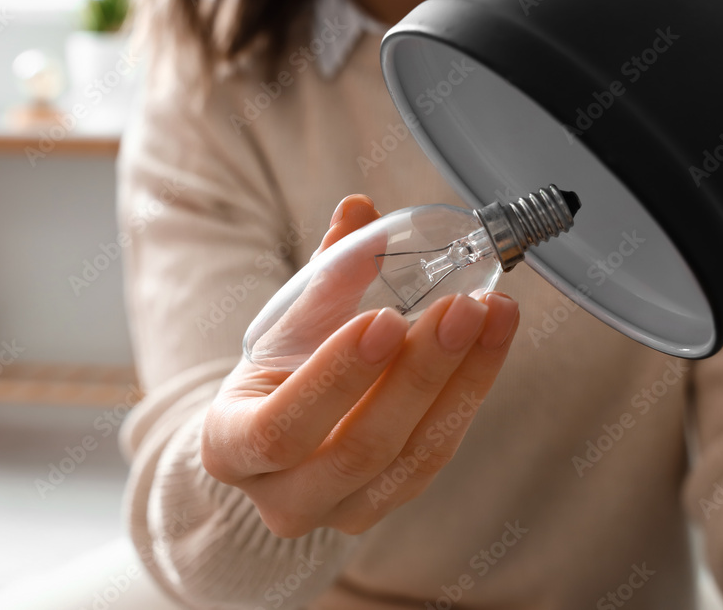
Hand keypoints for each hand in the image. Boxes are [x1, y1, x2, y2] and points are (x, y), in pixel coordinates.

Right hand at [202, 195, 519, 537]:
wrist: (275, 437)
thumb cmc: (272, 376)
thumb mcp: (281, 327)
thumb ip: (323, 274)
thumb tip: (360, 208)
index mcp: (231, 448)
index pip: (280, 429)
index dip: (335, 378)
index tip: (383, 318)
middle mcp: (282, 499)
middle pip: (359, 449)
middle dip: (418, 375)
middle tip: (461, 309)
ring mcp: (339, 513)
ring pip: (410, 458)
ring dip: (459, 382)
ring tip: (492, 316)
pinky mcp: (386, 505)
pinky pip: (434, 455)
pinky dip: (467, 394)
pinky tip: (491, 343)